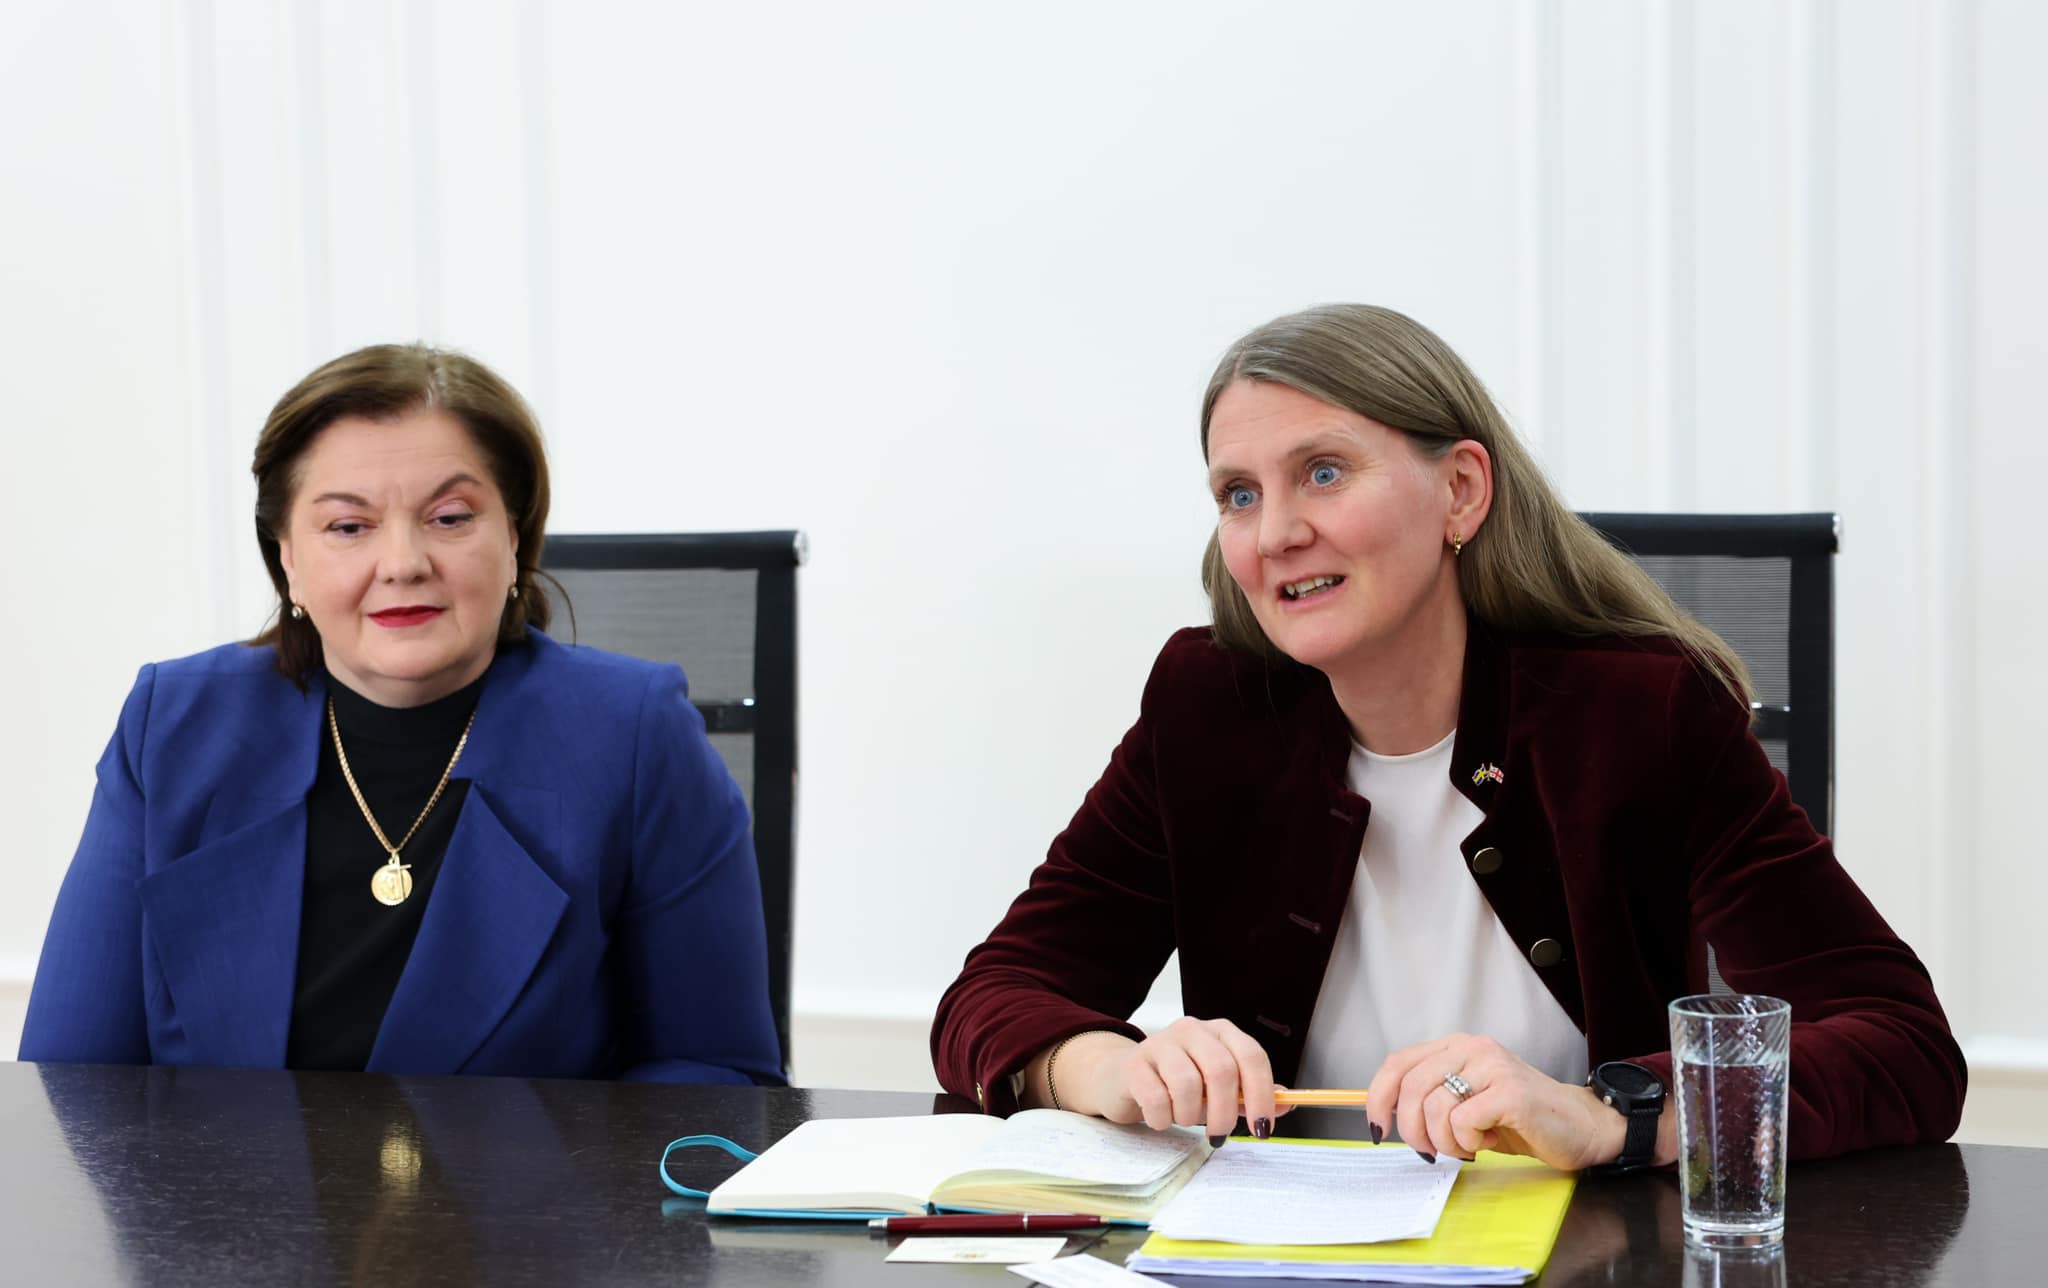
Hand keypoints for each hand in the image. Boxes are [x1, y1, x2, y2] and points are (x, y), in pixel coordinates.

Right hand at [1041, 1018, 1285, 1142]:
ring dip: (1190, 1116)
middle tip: (1220, 1134)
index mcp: (1221, 1032)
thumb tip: (1287, 1103)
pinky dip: (1163, 1118)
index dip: (1262, 1095)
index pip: (1252, 1057)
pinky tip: (1161, 1118)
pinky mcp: (1135, 1062)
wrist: (1122, 1077)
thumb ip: (1250, 1094)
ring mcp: (1161, 1042)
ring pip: (1188, 1085)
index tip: (1262, 1129)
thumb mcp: (1217, 1088)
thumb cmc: (1177, 1083)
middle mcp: (1193, 1029)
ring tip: (1184, 1120)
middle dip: (1225, 1112)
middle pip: (1222, 1070)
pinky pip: (1157, 1098)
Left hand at [1365, 1034, 1624, 1170]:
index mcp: (1456, 1047)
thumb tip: (1386, 1116)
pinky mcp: (1510, 1091)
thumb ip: (1432, 1100)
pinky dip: (1469, 1141)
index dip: (1378, 1097)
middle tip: (1431, 1153)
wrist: (1580, 1127)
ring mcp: (1493, 1066)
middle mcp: (1472, 1048)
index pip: (1398, 1063)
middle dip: (1412, 1131)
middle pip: (1411, 1088)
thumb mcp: (1467, 1104)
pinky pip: (1463, 1121)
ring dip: (1446, 1142)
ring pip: (1435, 1108)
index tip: (1378, 1128)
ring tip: (1470, 1145)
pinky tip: (1490, 1140)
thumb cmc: (1520, 1120)